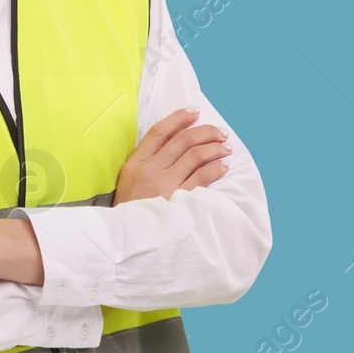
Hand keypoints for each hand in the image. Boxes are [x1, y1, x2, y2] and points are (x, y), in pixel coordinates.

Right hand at [113, 107, 231, 205]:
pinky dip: (216, 168)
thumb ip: (146, 162)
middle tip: (220, 132)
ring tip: (225, 148)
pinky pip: (203, 177)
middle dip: (206, 132)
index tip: (194, 112)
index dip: (179, 117)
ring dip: (215, 148)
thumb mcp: (127, 182)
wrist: (128, 240)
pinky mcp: (178, 201)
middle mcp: (149, 171)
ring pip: (195, 155)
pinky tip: (223, 166)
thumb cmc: (131, 211)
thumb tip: (176, 142)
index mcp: (134, 163)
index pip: (159, 131)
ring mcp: (164, 186)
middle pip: (182, 140)